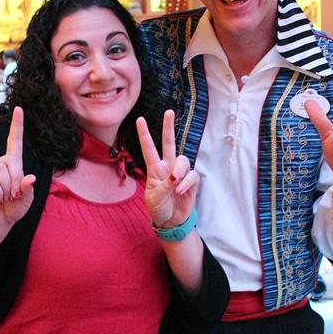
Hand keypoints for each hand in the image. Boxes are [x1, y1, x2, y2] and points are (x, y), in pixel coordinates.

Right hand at [0, 107, 35, 230]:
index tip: (19, 108)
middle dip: (16, 183)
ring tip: (4, 198)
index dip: (17, 125)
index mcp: (13, 164)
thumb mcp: (27, 199)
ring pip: (1, 172)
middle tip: (12, 195)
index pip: (15, 141)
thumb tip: (29, 178)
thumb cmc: (13, 208)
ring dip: (6, 190)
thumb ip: (28, 189)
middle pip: (11, 164)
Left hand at [136, 110, 198, 227]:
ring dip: (179, 170)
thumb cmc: (159, 208)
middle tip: (169, 112)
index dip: (145, 135)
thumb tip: (176, 176)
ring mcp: (180, 174)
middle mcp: (167, 167)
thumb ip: (164, 186)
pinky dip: (187, 182)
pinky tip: (181, 191)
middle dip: (168, 127)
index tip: (139, 120)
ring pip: (183, 159)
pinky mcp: (191, 182)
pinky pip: (192, 175)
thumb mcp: (155, 198)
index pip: (149, 149)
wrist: (171, 221)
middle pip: (169, 143)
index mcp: (154, 169)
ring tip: (175, 183)